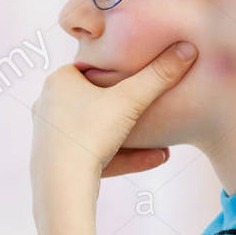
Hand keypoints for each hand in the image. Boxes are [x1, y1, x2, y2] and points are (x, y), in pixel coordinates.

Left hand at [31, 42, 197, 194]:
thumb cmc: (90, 134)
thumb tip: (188, 48)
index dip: (120, 74)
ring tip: (163, 146)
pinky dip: (120, 157)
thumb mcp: (131, 101)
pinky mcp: (53, 160)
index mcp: (58, 80)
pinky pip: (92, 153)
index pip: (93, 69)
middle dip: (131, 111)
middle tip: (156, 111)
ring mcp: (48, 134)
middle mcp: (47, 103)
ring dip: (131, 138)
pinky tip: (155, 159)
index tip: (143, 81)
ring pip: (97, 131)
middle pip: (97, 101)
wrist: (62, 186)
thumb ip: (159, 75)